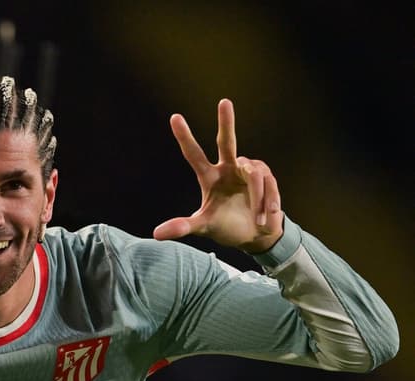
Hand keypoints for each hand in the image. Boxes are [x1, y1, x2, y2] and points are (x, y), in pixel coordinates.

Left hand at [153, 99, 283, 252]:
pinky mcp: (267, 176)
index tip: (174, 117)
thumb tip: (155, 235)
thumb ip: (182, 227)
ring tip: (258, 219)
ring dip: (258, 200)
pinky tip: (266, 216)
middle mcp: (228, 168)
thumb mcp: (203, 226)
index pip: (194, 154)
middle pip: (226, 142)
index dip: (185, 137)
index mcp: (209, 177)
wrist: (256, 236)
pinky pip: (268, 183)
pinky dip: (268, 202)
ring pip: (254, 176)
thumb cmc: (226, 227)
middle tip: (224, 101)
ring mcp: (248, 170)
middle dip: (226, 122)